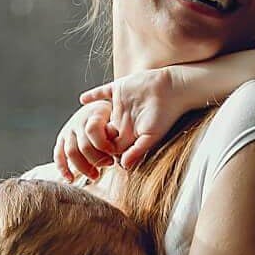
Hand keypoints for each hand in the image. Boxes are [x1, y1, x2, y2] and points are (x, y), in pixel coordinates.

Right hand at [53, 101, 119, 181]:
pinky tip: (70, 179)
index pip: (93, 130)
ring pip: (71, 152)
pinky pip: (58, 154)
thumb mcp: (120, 120)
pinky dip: (62, 168)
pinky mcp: (62, 139)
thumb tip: (112, 144)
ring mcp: (68, 130)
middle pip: (83, 146)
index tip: (114, 153)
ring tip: (96, 175)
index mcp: (95, 113)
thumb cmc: (116, 119)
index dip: (104, 145)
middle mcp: (79, 120)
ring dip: (83, 167)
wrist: (102, 111)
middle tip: (110, 164)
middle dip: (97, 159)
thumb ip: (116, 131)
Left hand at [79, 66, 201, 171]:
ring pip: (100, 115)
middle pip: (103, 133)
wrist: (173, 88)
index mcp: (130, 133)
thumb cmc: (166, 114)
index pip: (112, 146)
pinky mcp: (119, 89)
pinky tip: (83, 100)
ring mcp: (120, 105)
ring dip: (91, 119)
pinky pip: (102, 92)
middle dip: (94, 140)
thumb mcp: (152, 136)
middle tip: (85, 144)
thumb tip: (124, 167)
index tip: (96, 157)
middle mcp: (123, 120)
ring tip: (81, 124)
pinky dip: (92, 95)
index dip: (104, 152)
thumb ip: (137, 151)